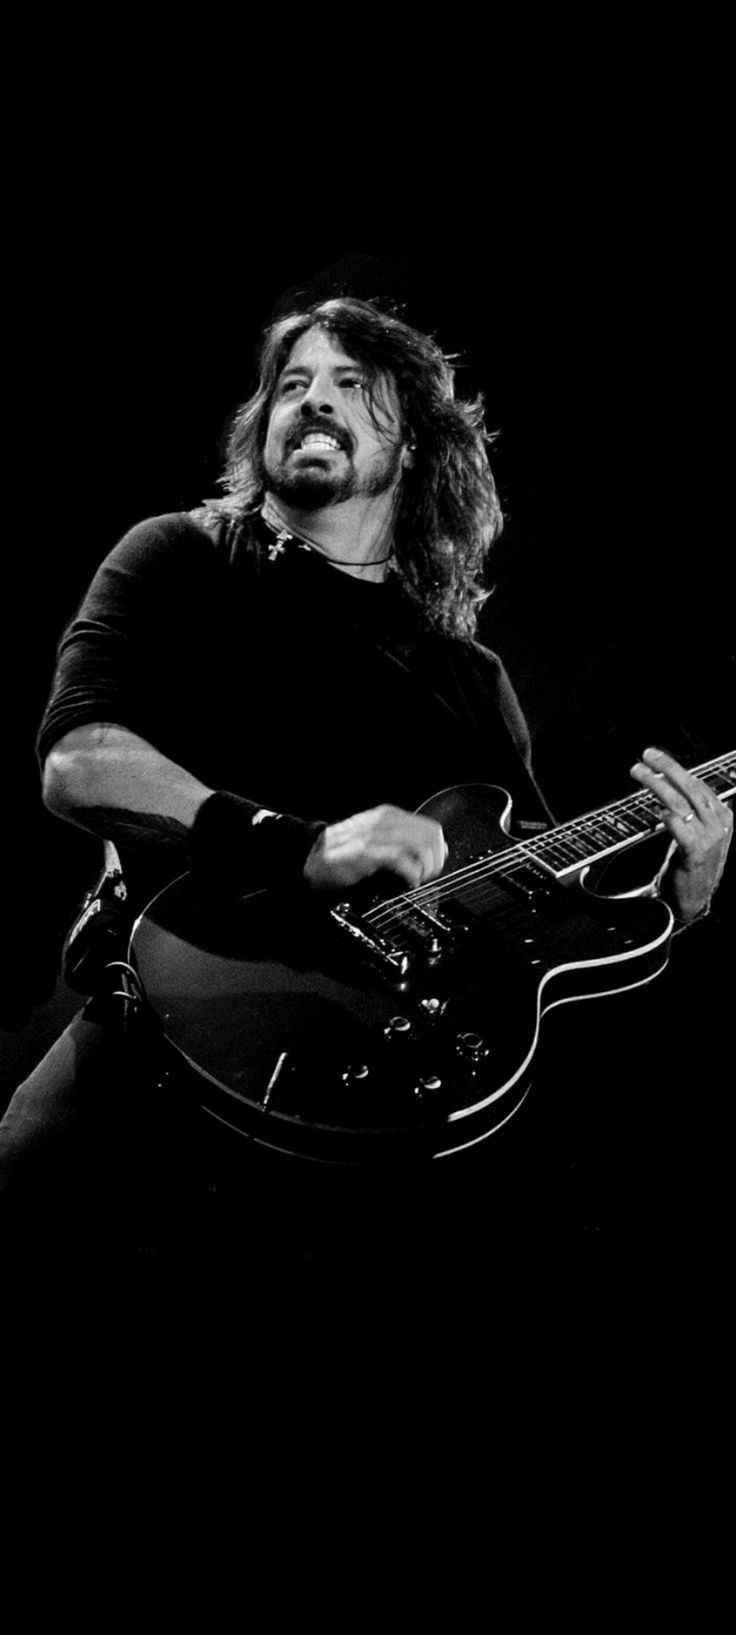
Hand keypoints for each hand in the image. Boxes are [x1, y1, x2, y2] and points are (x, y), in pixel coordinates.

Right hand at [303, 804, 447, 890]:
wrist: (312, 856)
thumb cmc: (343, 851)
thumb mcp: (375, 838)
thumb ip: (399, 840)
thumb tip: (428, 851)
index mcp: (388, 816)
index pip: (430, 826)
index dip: (438, 848)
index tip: (435, 864)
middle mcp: (384, 821)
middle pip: (430, 835)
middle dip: (436, 858)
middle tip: (429, 874)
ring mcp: (375, 836)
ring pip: (419, 845)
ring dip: (426, 866)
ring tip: (420, 878)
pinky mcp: (366, 852)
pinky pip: (400, 860)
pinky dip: (411, 873)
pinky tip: (408, 881)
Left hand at [630, 746, 732, 921]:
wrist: (692, 898)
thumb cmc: (690, 863)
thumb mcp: (697, 831)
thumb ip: (689, 810)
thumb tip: (666, 784)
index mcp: (722, 815)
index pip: (697, 783)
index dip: (675, 768)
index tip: (655, 757)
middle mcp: (719, 823)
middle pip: (691, 787)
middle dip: (667, 767)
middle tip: (646, 755)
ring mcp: (710, 837)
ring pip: (681, 802)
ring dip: (657, 784)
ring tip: (638, 772)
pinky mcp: (696, 852)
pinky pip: (680, 826)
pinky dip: (668, 815)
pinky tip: (657, 808)